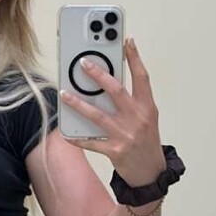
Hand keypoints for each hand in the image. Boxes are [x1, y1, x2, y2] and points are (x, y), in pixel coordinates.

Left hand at [60, 37, 164, 186]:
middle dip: (98, 75)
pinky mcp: (115, 151)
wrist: (151, 175)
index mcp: (147, 108)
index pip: (142, 78)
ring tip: (65, 94)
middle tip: (83, 63)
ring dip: (79, 103)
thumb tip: (107, 84)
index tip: (126, 41)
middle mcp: (138, 119)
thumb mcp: (146, 118)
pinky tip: (66, 133)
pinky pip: (92, 142)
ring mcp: (126, 135)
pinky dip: (78, 138)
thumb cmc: (146, 142)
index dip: (135, 58)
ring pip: (98, 115)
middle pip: (116, 91)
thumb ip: (132, 102)